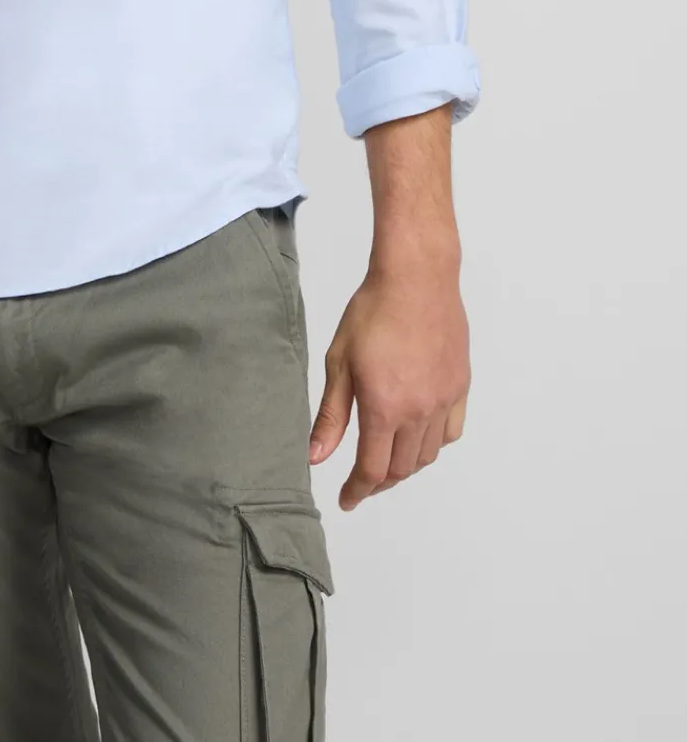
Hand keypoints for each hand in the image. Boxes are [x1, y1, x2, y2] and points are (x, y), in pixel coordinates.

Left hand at [308, 260, 469, 509]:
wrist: (416, 278)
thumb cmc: (372, 312)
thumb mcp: (339, 361)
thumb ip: (332, 414)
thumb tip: (318, 457)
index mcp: (385, 408)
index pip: (373, 470)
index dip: (358, 491)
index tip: (347, 500)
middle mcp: (419, 412)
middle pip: (402, 468)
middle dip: (380, 481)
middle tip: (363, 481)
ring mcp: (444, 400)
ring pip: (428, 454)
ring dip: (406, 465)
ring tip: (388, 459)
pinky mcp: (460, 385)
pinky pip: (451, 431)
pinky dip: (435, 444)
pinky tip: (420, 436)